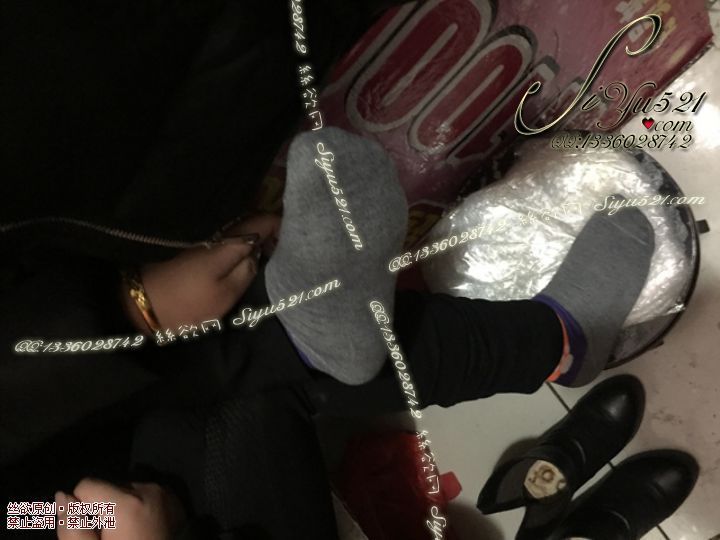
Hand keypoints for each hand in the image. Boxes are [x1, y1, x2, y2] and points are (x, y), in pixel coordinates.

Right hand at [55, 479, 184, 539]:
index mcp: (125, 502)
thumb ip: (73, 528)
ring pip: (127, 490)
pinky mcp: (173, 496)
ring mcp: (163, 491)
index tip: (92, 531)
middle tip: (111, 536)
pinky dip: (138, 507)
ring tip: (128, 534)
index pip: (86, 485)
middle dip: (103, 509)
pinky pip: (145, 494)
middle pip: (108, 487)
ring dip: (121, 508)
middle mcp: (146, 488)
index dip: (81, 509)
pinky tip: (143, 529)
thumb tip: (62, 496)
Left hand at [122, 214, 280, 331]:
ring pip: (235, 230)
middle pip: (250, 223)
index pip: (263, 221)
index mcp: (227, 240)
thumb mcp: (225, 295)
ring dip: (251, 239)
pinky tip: (239, 258)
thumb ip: (248, 270)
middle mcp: (214, 231)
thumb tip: (259, 251)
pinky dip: (235, 244)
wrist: (137, 305)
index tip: (294, 239)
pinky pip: (221, 238)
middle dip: (268, 232)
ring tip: (264, 255)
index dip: (281, 226)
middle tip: (282, 250)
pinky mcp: (189, 246)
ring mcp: (200, 237)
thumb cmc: (186, 304)